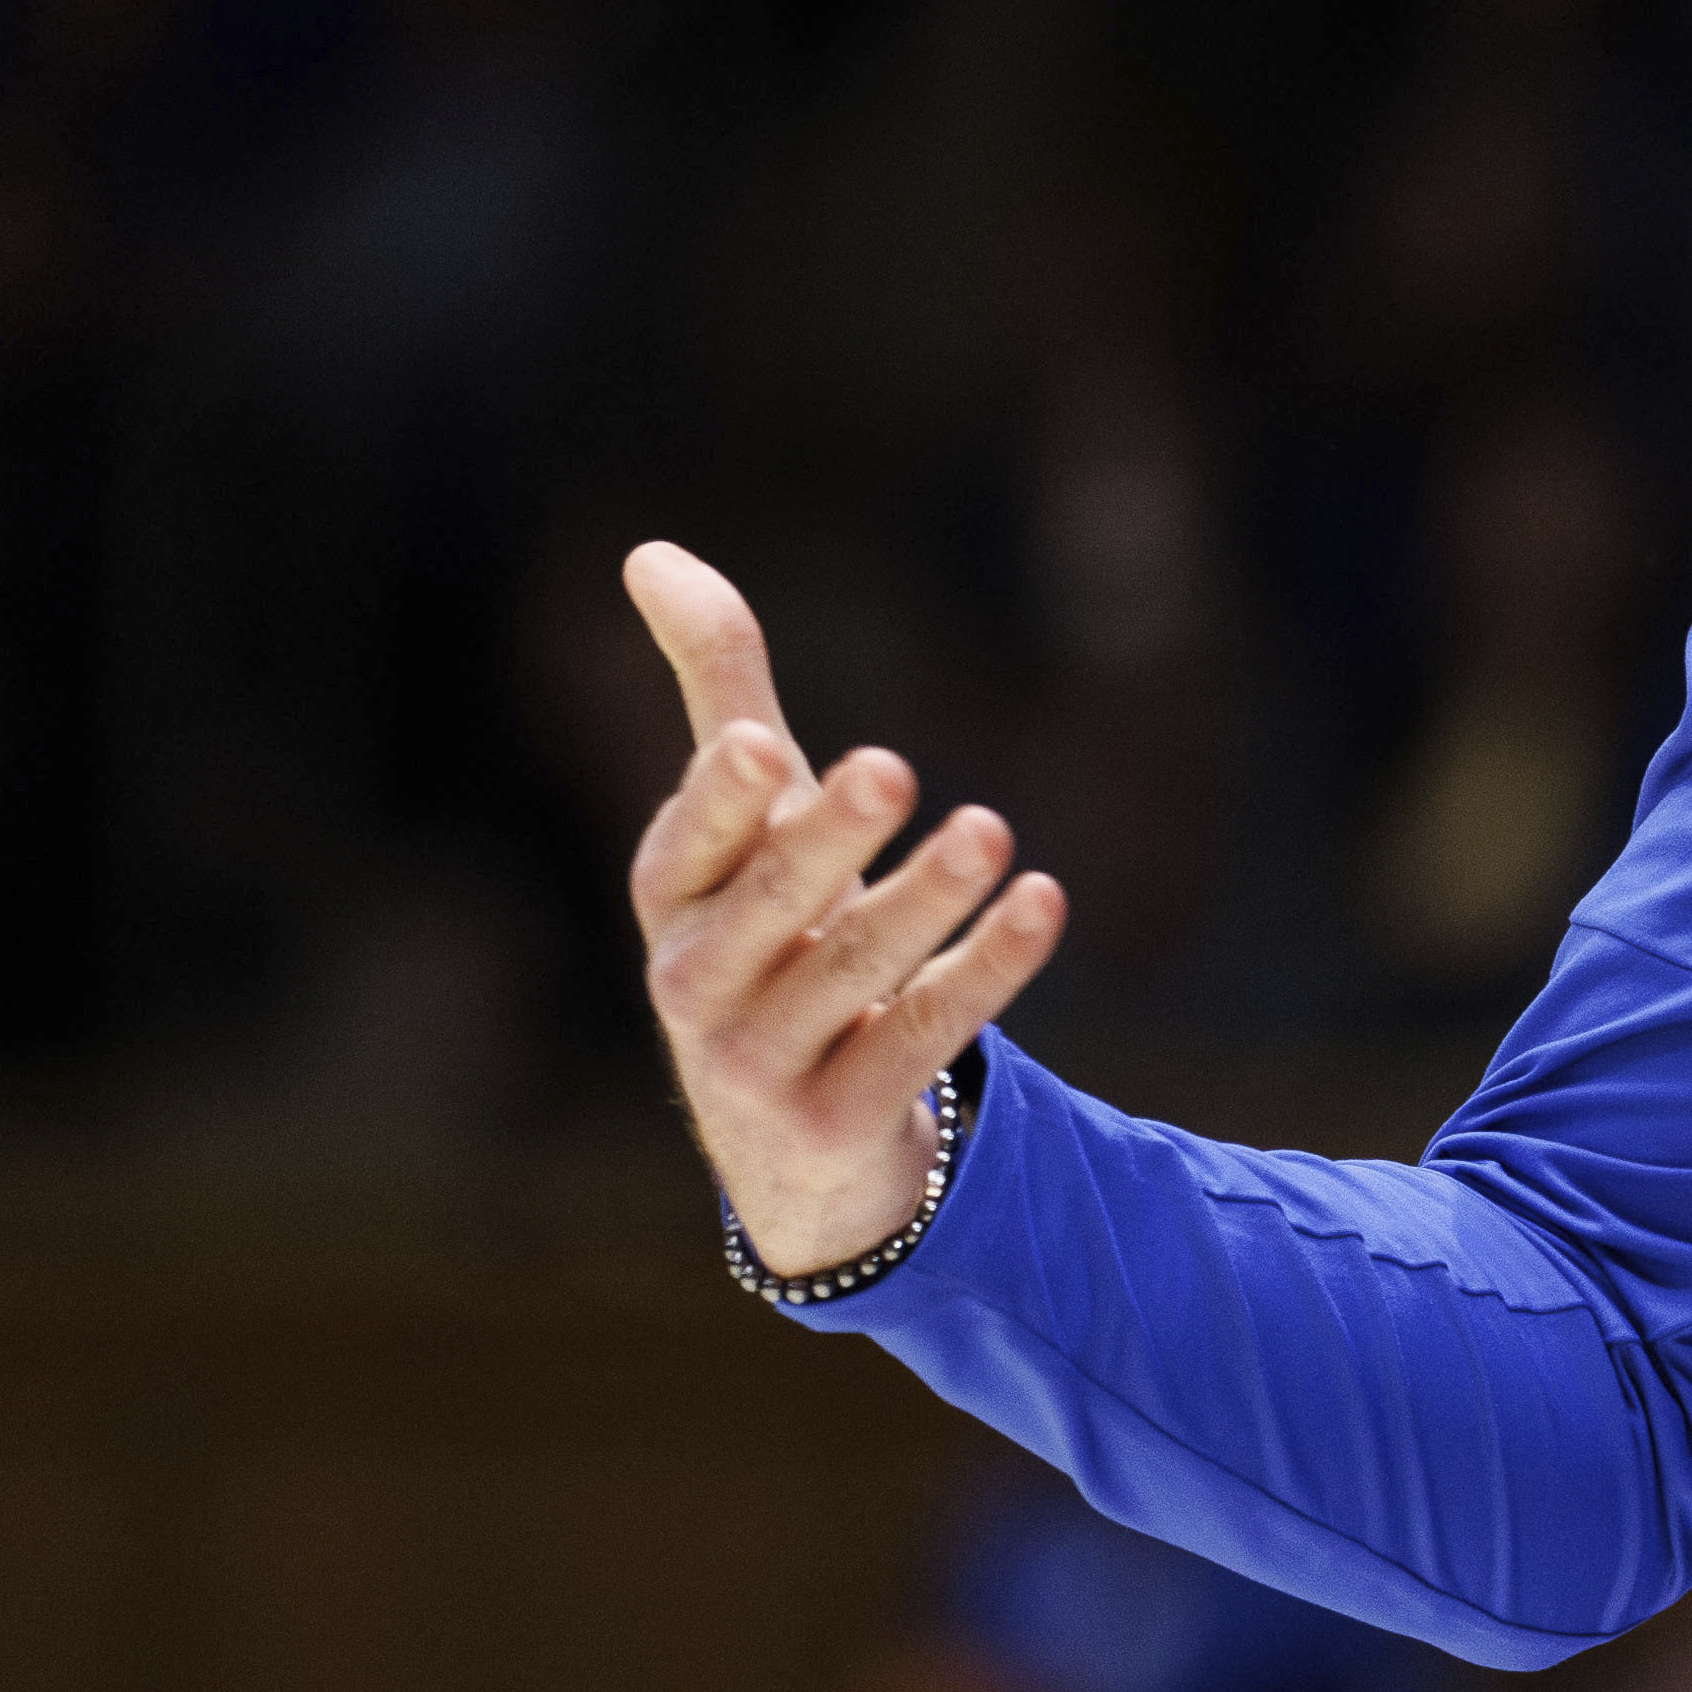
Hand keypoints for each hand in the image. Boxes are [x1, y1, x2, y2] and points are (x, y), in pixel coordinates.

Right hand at [622, 539, 1070, 1275]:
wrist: (793, 1141)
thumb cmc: (769, 936)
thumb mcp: (746, 821)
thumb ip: (715, 689)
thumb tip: (648, 550)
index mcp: (675, 902)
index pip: (686, 847)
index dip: (719, 801)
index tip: (762, 744)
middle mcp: (697, 986)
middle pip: (769, 907)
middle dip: (827, 839)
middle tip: (893, 766)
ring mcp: (761, 1065)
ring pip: (851, 974)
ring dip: (923, 902)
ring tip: (989, 832)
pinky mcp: (838, 1121)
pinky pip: (919, 1038)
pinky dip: (985, 970)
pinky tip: (1043, 903)